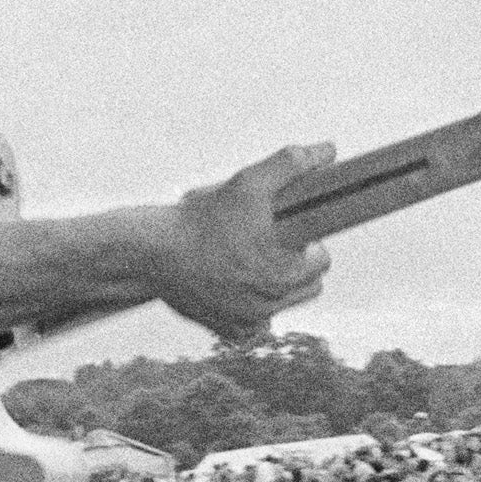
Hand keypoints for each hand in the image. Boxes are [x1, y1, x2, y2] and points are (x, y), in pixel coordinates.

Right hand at [159, 143, 332, 340]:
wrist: (153, 252)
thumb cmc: (201, 218)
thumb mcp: (249, 182)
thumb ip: (292, 164)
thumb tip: (326, 150)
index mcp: (287, 271)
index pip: (322, 260)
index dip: (307, 242)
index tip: (285, 232)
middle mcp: (272, 303)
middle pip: (308, 287)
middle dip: (295, 266)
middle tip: (267, 244)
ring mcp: (250, 321)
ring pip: (280, 305)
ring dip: (272, 287)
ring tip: (246, 262)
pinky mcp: (228, 331)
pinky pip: (252, 326)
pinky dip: (246, 310)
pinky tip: (231, 286)